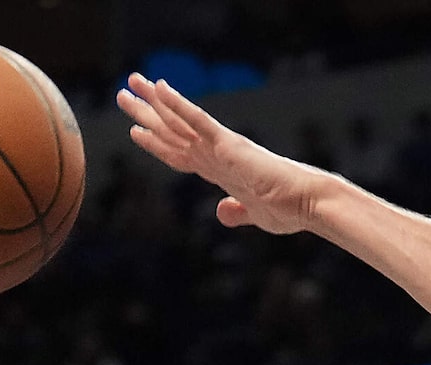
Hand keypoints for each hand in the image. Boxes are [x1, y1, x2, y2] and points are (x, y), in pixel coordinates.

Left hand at [116, 76, 332, 234]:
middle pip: (172, 131)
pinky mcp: (229, 144)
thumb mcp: (254, 214)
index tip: (137, 128)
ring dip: (151, 103)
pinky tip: (159, 88)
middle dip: (146, 113)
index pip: (180, 152)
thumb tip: (222, 213)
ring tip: (128, 85)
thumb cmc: (288, 209)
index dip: (157, 141)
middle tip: (123, 94)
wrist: (307, 203)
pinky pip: (198, 120)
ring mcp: (221, 147)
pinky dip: (178, 104)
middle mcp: (217, 154)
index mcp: (221, 169)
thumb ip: (236, 212)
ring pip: (178, 121)